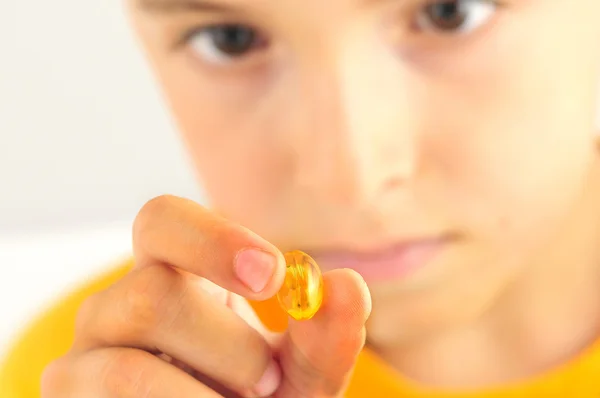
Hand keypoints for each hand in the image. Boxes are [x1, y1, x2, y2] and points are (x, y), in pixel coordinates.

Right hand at [41, 195, 370, 397]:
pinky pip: (112, 390)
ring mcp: (84, 351)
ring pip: (126, 352)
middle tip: (267, 380)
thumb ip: (324, 337)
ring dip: (204, 386)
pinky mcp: (68, 391)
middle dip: (227, 342)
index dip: (214, 239)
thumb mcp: (299, 376)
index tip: (273, 277)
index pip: (162, 220)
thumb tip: (345, 284)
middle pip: (150, 290)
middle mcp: (118, 303)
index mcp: (172, 274)